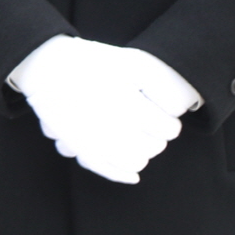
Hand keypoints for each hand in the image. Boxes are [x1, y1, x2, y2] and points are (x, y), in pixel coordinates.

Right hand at [8, 36, 182, 184]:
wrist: (47, 67)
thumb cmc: (94, 62)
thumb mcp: (134, 62)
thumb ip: (164, 82)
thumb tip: (188, 105)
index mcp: (126, 103)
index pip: (167, 129)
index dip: (169, 122)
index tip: (162, 115)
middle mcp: (109, 124)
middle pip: (153, 147)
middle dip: (156, 138)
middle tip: (149, 125)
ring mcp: (92, 139)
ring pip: (134, 162)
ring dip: (141, 154)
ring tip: (137, 140)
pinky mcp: (78, 147)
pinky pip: (106, 169)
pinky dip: (121, 173)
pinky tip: (131, 173)